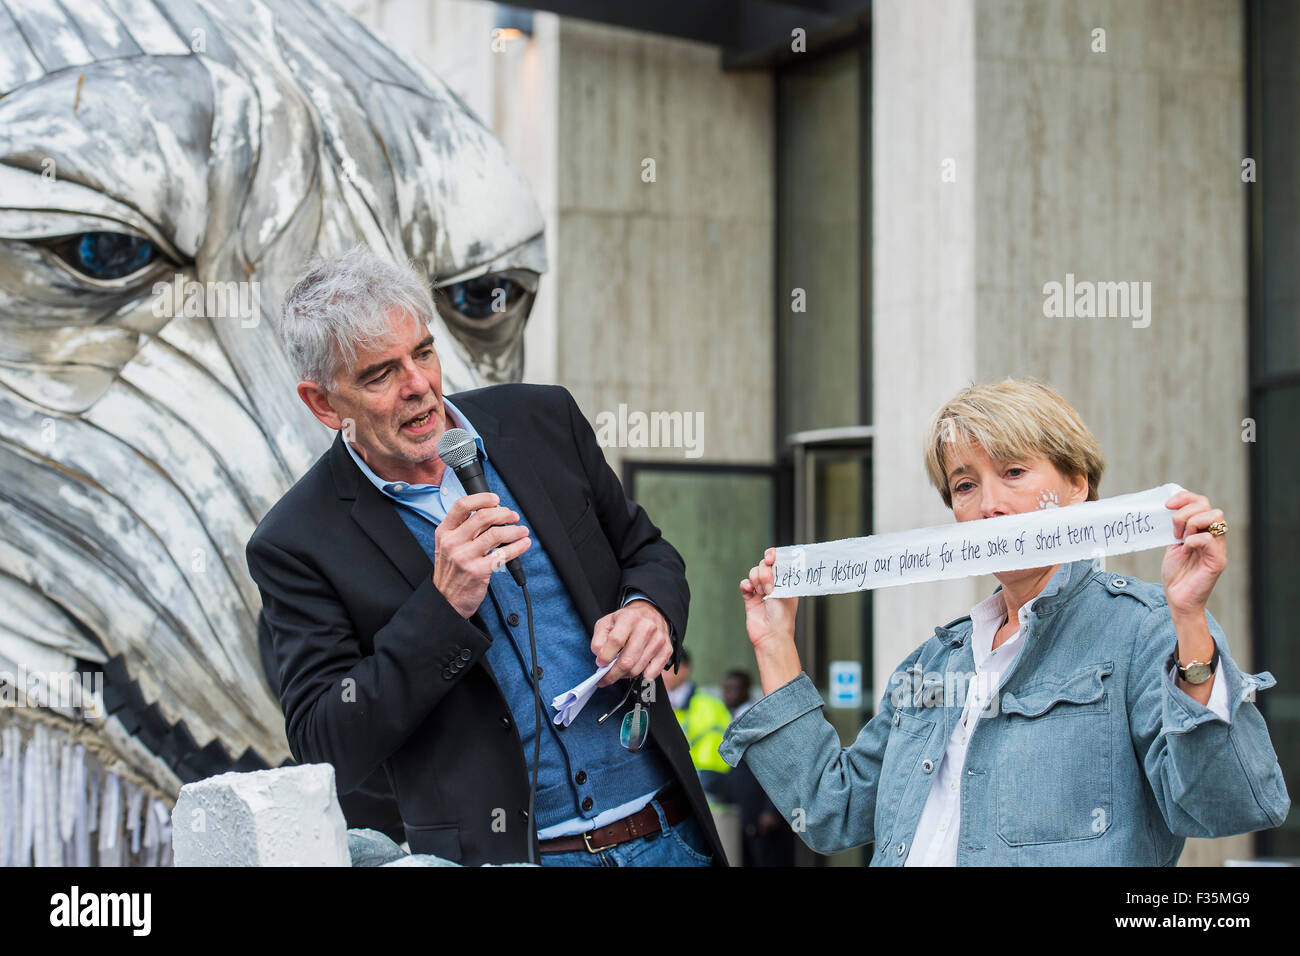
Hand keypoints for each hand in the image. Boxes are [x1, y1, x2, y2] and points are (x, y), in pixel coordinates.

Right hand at [432, 492, 530, 617]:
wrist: (446, 601)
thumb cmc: (451, 571)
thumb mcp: (448, 546)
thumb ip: (464, 530)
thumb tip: (492, 514)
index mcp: (444, 532)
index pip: (461, 506)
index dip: (482, 498)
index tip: (496, 499)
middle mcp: (453, 542)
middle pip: (483, 516)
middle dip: (504, 513)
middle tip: (513, 516)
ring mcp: (465, 557)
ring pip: (496, 534)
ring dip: (514, 530)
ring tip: (522, 530)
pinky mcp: (478, 571)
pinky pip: (504, 554)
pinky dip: (518, 547)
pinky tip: (524, 544)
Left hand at [592, 599, 672, 686]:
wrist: (650, 612)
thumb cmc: (626, 620)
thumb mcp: (606, 623)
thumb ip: (598, 640)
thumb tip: (601, 659)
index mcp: (629, 618)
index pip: (615, 641)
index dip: (605, 656)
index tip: (600, 663)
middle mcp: (646, 628)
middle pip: (627, 661)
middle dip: (612, 674)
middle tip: (605, 678)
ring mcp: (658, 640)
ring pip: (637, 669)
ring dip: (625, 675)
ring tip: (619, 671)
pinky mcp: (667, 650)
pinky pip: (652, 673)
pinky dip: (641, 676)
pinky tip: (635, 669)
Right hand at [739, 548, 797, 651]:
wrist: (771, 635)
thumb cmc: (783, 617)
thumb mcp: (786, 592)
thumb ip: (779, 575)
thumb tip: (774, 562)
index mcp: (786, 581)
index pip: (779, 561)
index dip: (774, 556)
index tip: (771, 558)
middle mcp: (774, 584)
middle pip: (764, 565)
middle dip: (765, 571)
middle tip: (770, 584)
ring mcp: (761, 590)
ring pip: (754, 572)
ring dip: (757, 579)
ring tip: (762, 592)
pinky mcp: (750, 598)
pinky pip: (745, 584)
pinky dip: (746, 584)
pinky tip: (751, 590)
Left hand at [1161, 490, 1226, 618]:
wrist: (1178, 599)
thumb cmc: (1176, 574)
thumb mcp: (1173, 545)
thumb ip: (1176, 528)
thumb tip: (1168, 507)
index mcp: (1203, 530)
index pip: (1201, 502)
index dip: (1184, 497)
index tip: (1167, 505)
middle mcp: (1214, 536)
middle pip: (1208, 505)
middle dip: (1185, 513)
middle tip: (1174, 531)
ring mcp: (1218, 547)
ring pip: (1214, 517)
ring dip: (1190, 524)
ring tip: (1180, 540)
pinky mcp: (1217, 561)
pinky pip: (1210, 538)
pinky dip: (1194, 540)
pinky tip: (1185, 549)